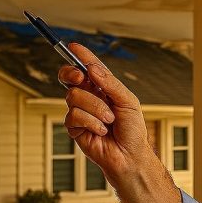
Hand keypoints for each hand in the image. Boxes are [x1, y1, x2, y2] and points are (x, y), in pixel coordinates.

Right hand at [59, 42, 157, 184]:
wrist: (129, 156)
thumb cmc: (132, 129)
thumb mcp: (127, 101)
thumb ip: (110, 84)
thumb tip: (92, 69)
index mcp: (102, 87)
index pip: (88, 68)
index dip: (80, 56)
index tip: (73, 46)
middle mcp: (89, 96)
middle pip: (69, 77)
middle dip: (72, 73)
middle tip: (81, 77)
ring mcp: (80, 111)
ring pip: (74, 96)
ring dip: (95, 107)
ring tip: (109, 120)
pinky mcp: (74, 128)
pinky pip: (74, 116)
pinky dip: (91, 122)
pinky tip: (101, 131)